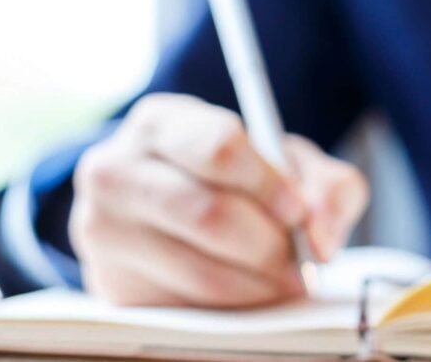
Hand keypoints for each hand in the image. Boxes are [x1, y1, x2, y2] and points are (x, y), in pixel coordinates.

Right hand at [70, 93, 367, 307]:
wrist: (168, 210)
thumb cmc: (238, 179)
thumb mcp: (288, 165)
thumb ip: (326, 187)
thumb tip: (323, 239)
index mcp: (162, 122)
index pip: (219, 147)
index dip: (268, 184)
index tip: (298, 211)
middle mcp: (116, 170)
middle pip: (209, 214)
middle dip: (271, 245)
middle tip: (303, 261)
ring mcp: (103, 230)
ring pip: (201, 271)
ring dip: (261, 284)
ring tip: (287, 279)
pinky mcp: (110, 284)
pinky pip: (188, 307)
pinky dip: (236, 307)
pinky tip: (252, 291)